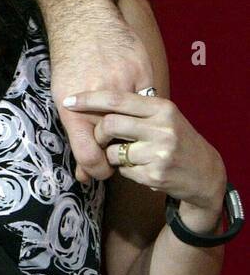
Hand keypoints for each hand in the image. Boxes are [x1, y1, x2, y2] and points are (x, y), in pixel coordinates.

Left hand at [46, 0, 153, 183]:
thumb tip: (85, 173)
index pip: (90, 155)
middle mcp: (99, 98)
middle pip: (112, 145)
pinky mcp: (144, 73)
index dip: (95, 170)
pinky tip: (135, 108)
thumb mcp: (61, 99)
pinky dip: (143, 113)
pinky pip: (147, 107)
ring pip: (134, 128)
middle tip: (107, 146)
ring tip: (121, 126)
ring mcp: (124, 85)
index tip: (97, 172)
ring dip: (129, 135)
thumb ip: (75, 136)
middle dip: (110, 153)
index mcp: (72, 108)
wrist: (83, 21)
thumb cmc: (67, 64)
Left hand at [65, 90, 227, 225]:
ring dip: (113, 156)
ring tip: (130, 156)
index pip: (117, 99)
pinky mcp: (155, 174)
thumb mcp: (163, 118)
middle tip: (102, 140)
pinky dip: (126, 171)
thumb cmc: (175, 140)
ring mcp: (160, 152)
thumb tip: (90, 105)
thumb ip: (134, 110)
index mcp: (162, 108)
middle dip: (98, 134)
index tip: (69, 101)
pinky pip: (123, 171)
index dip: (89, 100)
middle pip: (109, 125)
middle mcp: (162, 128)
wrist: (205, 173)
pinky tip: (143, 168)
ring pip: (112, 152)